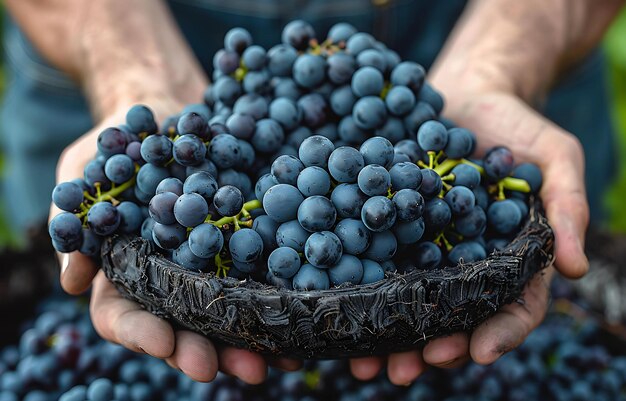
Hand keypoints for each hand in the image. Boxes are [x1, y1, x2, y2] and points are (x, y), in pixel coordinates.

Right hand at [51, 101, 300, 383]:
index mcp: (121, 272)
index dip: (140, 333)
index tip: (163, 342)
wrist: (164, 111)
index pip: (122, 315)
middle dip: (204, 351)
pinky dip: (280, 297)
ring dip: (250, 340)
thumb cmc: (114, 142)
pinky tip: (303, 313)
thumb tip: (74, 281)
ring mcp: (209, 263)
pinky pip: (263, 273)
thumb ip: (75, 224)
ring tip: (277, 359)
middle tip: (225, 367)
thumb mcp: (82, 174)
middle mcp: (168, 278)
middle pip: (182, 328)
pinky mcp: (243, 242)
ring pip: (227, 313)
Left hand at [349, 90, 587, 384]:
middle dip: (429, 347)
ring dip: (387, 334)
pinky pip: (375, 260)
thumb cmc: (519, 124)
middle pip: (453, 317)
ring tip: (361, 363)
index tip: (476, 352)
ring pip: (409, 300)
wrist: (466, 93)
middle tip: (403, 371)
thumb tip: (574, 269)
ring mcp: (427, 247)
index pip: (514, 306)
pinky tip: (335, 305)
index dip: (499, 333)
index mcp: (512, 256)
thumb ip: (569, 207)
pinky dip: (358, 287)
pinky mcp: (392, 227)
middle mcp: (467, 262)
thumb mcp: (556, 158)